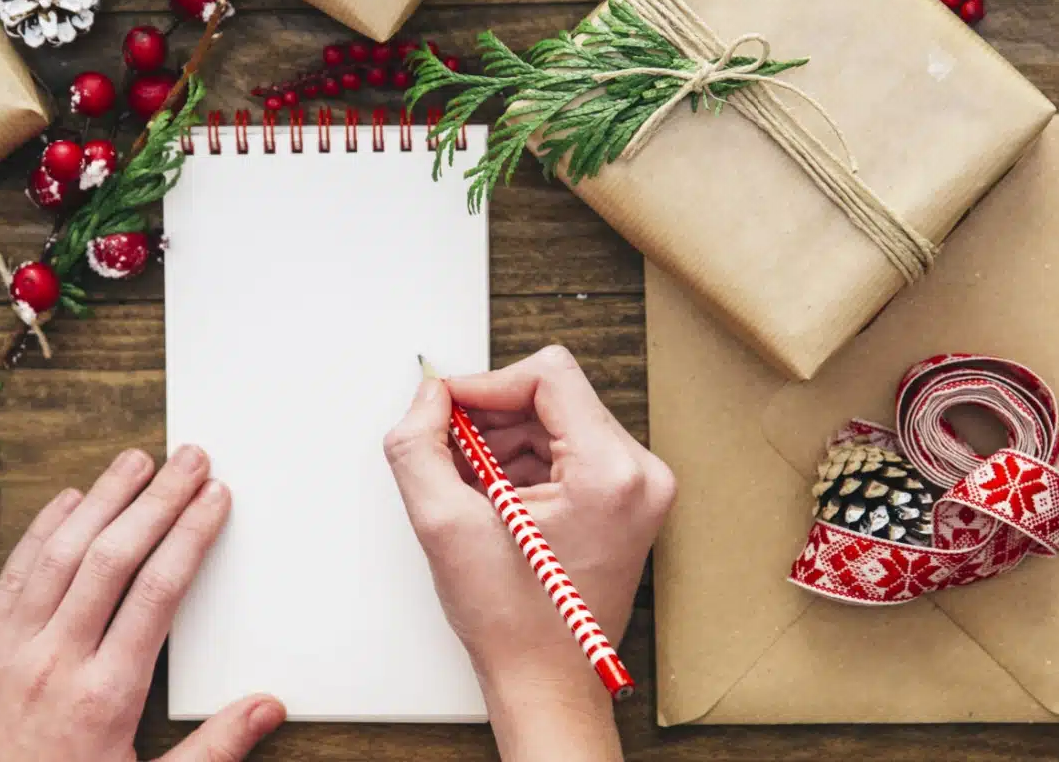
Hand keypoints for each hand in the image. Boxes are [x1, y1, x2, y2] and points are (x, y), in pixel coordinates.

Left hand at [0, 446, 285, 761]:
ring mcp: (7, 648)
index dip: (192, 534)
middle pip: (114, 556)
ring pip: (61, 551)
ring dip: (103, 498)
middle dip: (158, 499)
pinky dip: (43, 529)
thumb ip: (212, 750)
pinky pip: (14, 572)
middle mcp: (55, 660)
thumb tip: (267, 708)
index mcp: (106, 696)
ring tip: (136, 461)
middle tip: (189, 459)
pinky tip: (70, 502)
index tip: (215, 499)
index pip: (159, 590)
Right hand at [382, 346, 674, 761]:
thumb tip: (429, 397)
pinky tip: (493, 502)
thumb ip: (419, 445)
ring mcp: (638, 488)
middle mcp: (639, 473)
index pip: (548, 375)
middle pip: (553, 397)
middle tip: (449, 454)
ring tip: (471, 490)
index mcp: (611, 472)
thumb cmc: (514, 623)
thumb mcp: (444, 524)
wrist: (546, 683)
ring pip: (556, 423)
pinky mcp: (626, 501)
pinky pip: (567, 452)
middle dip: (491, 420)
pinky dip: (522, 466)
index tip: (447, 409)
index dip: (486, 385)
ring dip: (504, 445)